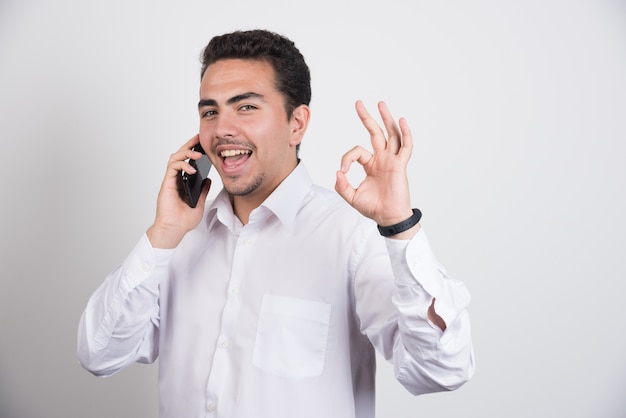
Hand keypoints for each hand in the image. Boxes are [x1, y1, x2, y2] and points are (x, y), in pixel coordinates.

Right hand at [147, 135, 210, 247]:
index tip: (202, 144)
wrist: (174, 229)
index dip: (193, 151)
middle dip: (189, 145)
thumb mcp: (199, 203)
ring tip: (198, 154)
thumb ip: (203, 190)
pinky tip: (192, 169)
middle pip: (180, 156)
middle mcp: (175, 179)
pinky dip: (182, 165)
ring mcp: (170, 180)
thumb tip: (209, 179)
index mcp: (182, 182)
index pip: (187, 162)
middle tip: (198, 138)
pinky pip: (173, 168)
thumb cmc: (183, 220)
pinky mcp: (167, 184)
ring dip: (186, 153)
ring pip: (175, 158)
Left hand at [335, 101, 417, 237]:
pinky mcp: (400, 165)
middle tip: (359, 103)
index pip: (357, 151)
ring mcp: (392, 160)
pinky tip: (401, 121)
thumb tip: (338, 172)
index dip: (347, 157)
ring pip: (391, 134)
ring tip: (381, 104)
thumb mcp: (352, 196)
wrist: (388, 217)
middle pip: (375, 133)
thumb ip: (342, 185)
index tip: (343, 171)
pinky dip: (405, 133)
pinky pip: (405, 146)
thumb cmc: (374, 208)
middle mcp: (382, 159)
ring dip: (386, 119)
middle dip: (367, 118)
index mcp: (371, 164)